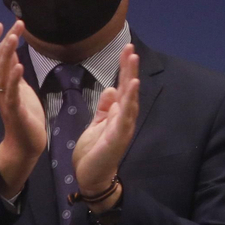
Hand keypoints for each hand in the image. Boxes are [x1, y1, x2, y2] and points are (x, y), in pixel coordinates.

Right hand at [0, 21, 45, 198]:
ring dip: (7, 53)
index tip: (1, 23)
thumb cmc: (23, 115)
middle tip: (16, 24)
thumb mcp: (19, 87)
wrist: (24, 144)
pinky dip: (14, 78)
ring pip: (2, 72)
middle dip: (4, 40)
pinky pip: (12, 92)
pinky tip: (18, 66)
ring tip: (14, 37)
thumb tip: (11, 50)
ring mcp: (5, 98)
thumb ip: (12, 69)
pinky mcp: (14, 109)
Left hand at [73, 43, 139, 208]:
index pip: (122, 87)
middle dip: (129, 68)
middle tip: (130, 47)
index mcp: (117, 114)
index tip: (125, 50)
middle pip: (128, 89)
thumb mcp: (96, 125)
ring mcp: (123, 126)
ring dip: (131, 78)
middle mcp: (124, 118)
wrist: (91, 177)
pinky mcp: (118, 136)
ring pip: (130, 99)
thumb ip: (104, 108)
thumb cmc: (94, 152)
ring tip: (133, 59)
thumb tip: (110, 88)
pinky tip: (131, 86)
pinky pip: (125, 116)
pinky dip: (129, 100)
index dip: (124, 69)